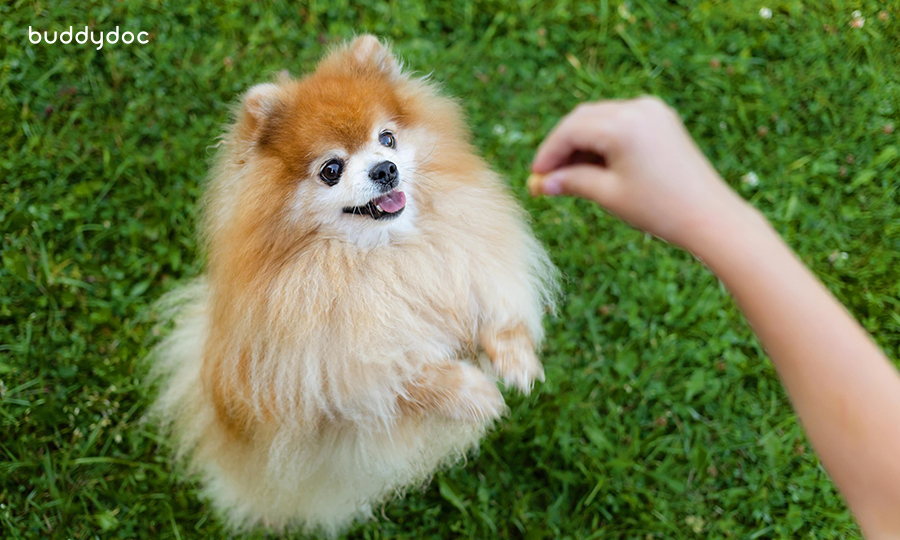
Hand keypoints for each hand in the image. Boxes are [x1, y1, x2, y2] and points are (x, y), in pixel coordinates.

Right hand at [530, 96, 751, 251]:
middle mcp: (638, 108)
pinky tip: (594, 165)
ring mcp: (652, 110)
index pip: (570, 131)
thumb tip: (540, 184)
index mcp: (624, 125)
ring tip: (570, 176)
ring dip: (580, 143)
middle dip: (562, 147)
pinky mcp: (661, 118)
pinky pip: (619, 121)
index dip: (548, 154)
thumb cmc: (660, 209)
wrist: (710, 216)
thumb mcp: (609, 195)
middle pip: (582, 119)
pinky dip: (602, 139)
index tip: (535, 176)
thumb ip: (571, 182)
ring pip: (599, 118)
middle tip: (547, 177)